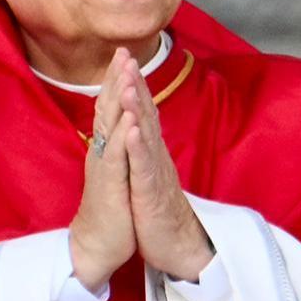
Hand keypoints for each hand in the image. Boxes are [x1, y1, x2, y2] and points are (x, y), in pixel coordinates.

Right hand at [69, 48, 137, 292]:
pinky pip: (116, 156)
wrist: (95, 245)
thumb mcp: (113, 172)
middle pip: (106, 108)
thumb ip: (114, 148)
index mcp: (104, 149)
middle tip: (121, 51)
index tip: (123, 55)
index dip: (115, 81)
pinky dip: (123, 136)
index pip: (109, 108)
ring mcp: (104, 166)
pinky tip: (130, 119)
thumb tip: (118, 127)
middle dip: (115, 79)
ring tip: (125, 73)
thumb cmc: (108, 209)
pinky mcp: (109, 184)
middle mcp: (101, 152)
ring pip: (111, 126)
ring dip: (119, 98)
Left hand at [121, 58, 213, 281]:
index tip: (123, 56)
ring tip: (127, 81)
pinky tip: (132, 129)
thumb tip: (138, 126)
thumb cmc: (158, 210)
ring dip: (136, 107)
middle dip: (134, 83)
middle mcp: (155, 155)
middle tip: (126, 55)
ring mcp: (154, 172)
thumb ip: (143, 149)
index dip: (132, 83)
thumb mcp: (147, 173)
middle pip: (145, 113)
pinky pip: (143, 167)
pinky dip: (138, 147)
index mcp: (150, 151)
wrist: (178, 245)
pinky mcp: (151, 192)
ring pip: (144, 134)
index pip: (141, 110)